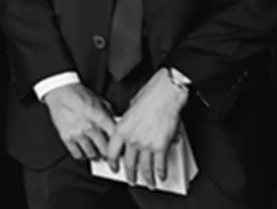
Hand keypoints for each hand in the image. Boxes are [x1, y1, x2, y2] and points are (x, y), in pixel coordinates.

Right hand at [42, 83, 115, 161]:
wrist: (59, 91)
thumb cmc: (79, 94)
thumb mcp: (99, 100)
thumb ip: (110, 114)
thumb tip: (118, 126)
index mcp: (100, 117)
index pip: (115, 138)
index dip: (120, 147)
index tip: (121, 152)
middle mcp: (89, 127)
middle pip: (105, 150)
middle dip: (109, 155)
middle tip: (110, 157)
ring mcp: (77, 134)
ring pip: (92, 155)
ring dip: (96, 155)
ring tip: (97, 153)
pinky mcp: (66, 138)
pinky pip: (77, 155)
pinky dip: (82, 156)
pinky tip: (84, 151)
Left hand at [106, 70, 185, 187]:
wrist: (165, 93)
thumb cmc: (149, 96)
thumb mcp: (130, 109)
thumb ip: (128, 123)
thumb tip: (131, 129)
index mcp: (121, 128)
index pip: (112, 151)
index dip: (112, 162)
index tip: (114, 167)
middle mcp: (131, 138)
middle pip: (128, 163)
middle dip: (130, 174)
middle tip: (131, 179)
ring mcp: (146, 144)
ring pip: (144, 167)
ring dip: (147, 178)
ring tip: (148, 183)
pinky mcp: (160, 146)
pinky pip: (160, 164)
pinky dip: (161, 172)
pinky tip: (161, 175)